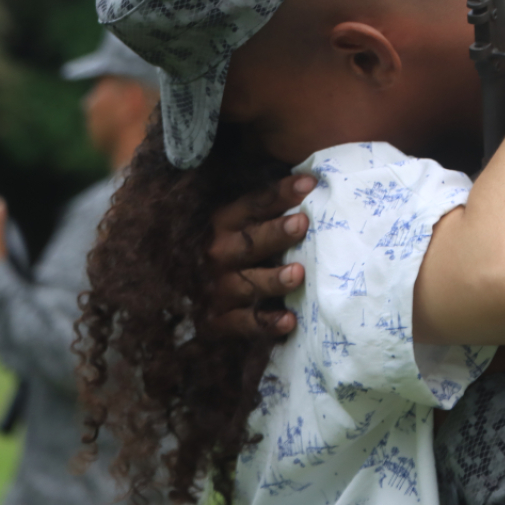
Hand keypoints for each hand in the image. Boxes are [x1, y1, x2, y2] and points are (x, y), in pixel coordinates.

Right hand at [207, 174, 315, 337]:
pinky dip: (266, 323)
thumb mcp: (240, 223)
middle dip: (276, 233)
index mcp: (224, 223)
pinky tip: (289, 321)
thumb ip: (267, 208)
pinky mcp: (220, 320)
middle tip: (302, 223)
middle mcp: (219, 253)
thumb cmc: (234, 249)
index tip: (310, 183)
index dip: (280, 193)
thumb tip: (312, 181)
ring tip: (298, 274)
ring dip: (274, 279)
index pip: (253, 205)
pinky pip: (245, 323)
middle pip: (249, 242)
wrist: (193, 292)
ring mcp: (219, 288)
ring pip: (249, 283)